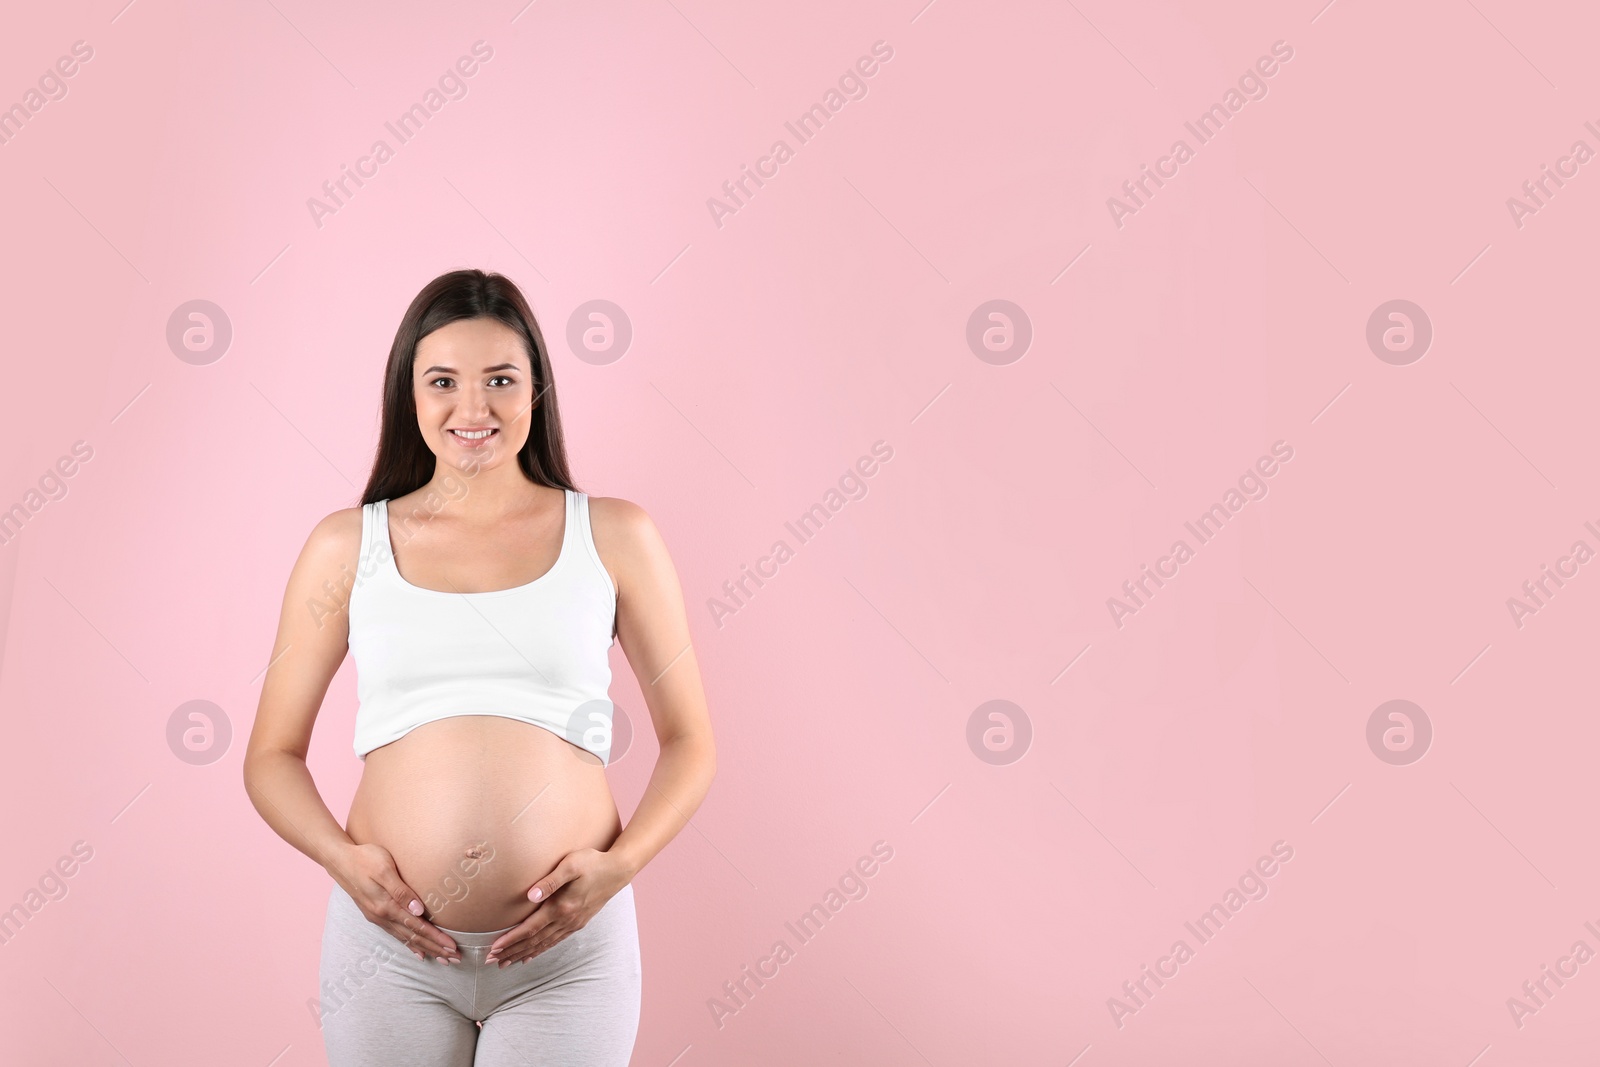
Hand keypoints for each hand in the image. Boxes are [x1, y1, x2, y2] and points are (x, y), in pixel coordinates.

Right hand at [332, 842, 460, 963]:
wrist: (339, 860)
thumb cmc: (365, 859)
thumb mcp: (384, 869)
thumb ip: (401, 891)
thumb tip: (418, 911)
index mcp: (386, 906)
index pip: (417, 927)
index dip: (436, 938)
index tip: (452, 948)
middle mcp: (382, 916)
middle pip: (414, 937)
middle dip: (435, 948)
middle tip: (455, 959)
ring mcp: (377, 917)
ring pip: (406, 938)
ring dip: (425, 949)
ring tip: (442, 959)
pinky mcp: (374, 914)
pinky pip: (396, 934)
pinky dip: (409, 945)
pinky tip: (418, 952)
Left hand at [485, 847, 629, 967]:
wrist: (618, 870)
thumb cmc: (592, 862)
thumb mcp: (571, 865)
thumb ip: (550, 881)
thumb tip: (530, 896)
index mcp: (561, 907)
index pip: (530, 928)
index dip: (510, 939)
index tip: (493, 948)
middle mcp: (566, 920)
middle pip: (534, 941)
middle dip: (512, 951)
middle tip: (491, 962)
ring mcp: (573, 923)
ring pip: (543, 944)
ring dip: (523, 954)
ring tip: (506, 962)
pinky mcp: (578, 922)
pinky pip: (555, 941)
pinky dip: (541, 950)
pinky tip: (532, 955)